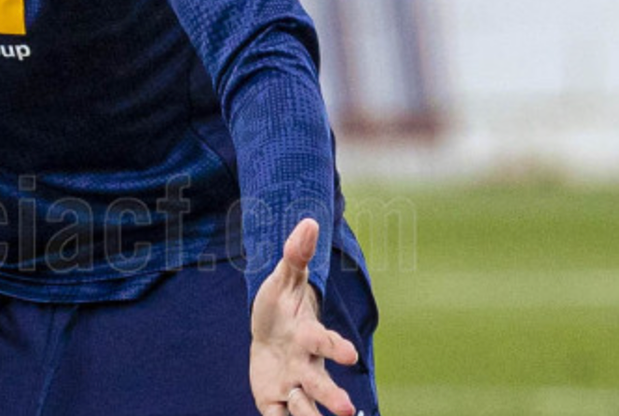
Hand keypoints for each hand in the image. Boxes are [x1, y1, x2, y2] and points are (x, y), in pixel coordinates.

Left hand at [250, 217, 359, 415]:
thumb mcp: (283, 279)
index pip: (325, 342)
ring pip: (305, 406)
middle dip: (331, 397)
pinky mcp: (275, 402)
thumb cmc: (280, 306)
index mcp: (309, 336)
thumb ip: (296, 254)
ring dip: (308, 415)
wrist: (267, 334)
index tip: (350, 355)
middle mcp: (306, 365)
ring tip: (304, 413)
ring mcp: (293, 385)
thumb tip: (309, 221)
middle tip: (345, 410)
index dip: (336, 348)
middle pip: (320, 383)